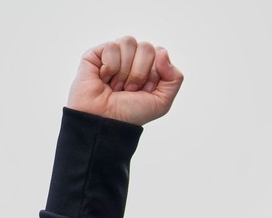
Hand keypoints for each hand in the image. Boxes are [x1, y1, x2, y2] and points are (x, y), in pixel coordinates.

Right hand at [67, 36, 183, 125]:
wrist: (106, 121)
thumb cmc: (131, 113)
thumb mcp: (162, 101)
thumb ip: (174, 78)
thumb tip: (162, 52)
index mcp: (149, 66)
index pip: (160, 53)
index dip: (154, 74)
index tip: (145, 91)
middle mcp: (132, 58)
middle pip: (146, 47)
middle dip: (139, 73)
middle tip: (129, 89)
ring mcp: (115, 54)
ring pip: (129, 42)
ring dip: (124, 71)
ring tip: (116, 86)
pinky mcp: (96, 54)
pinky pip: (111, 47)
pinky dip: (110, 67)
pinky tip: (104, 78)